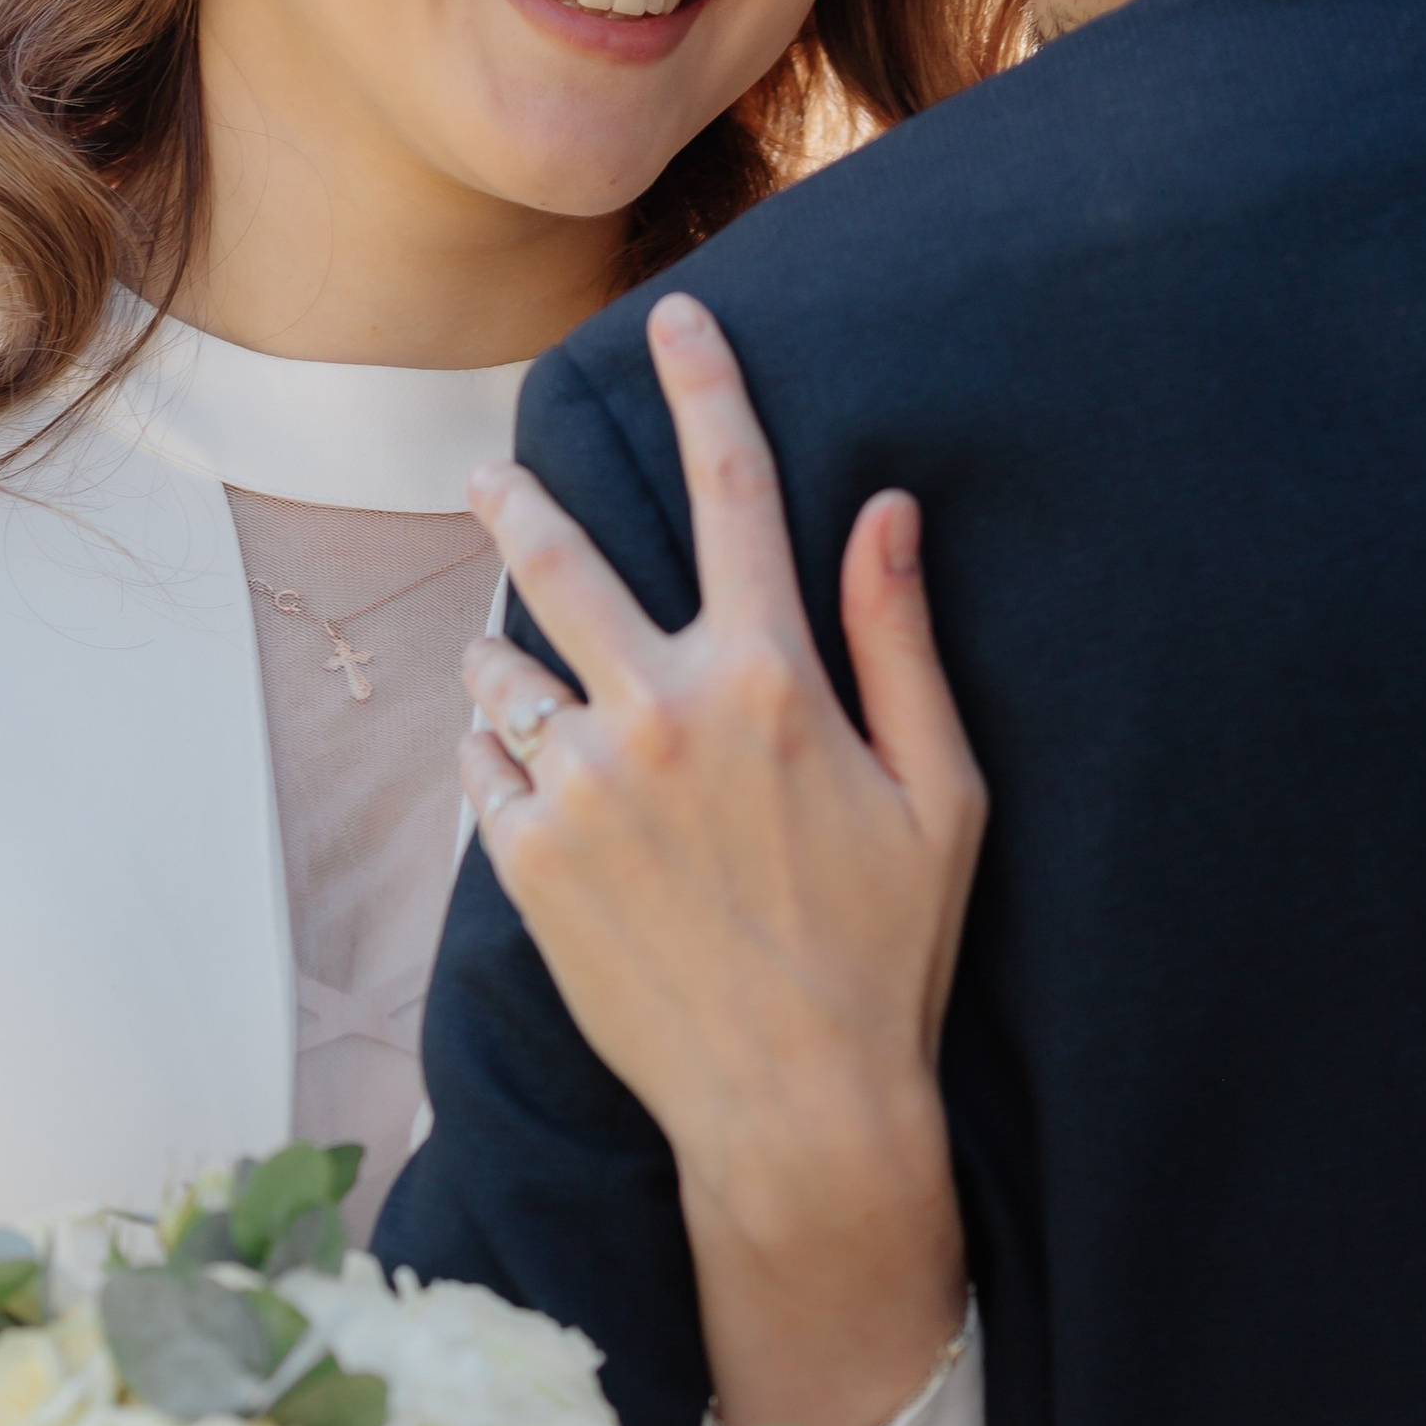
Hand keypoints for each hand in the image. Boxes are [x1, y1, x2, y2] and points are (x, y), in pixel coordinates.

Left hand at [463, 292, 986, 1425]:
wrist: (796, 1108)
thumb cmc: (888, 952)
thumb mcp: (940, 793)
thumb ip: (900, 642)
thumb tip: (886, 510)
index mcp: (770, 679)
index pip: (736, 490)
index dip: (705, 387)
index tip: (676, 317)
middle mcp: (660, 712)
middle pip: (558, 557)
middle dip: (517, 501)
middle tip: (489, 478)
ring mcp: (579, 784)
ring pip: (503, 668)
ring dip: (510, 663)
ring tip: (527, 688)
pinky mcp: (526, 858)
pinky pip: (485, 765)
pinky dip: (503, 760)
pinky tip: (542, 792)